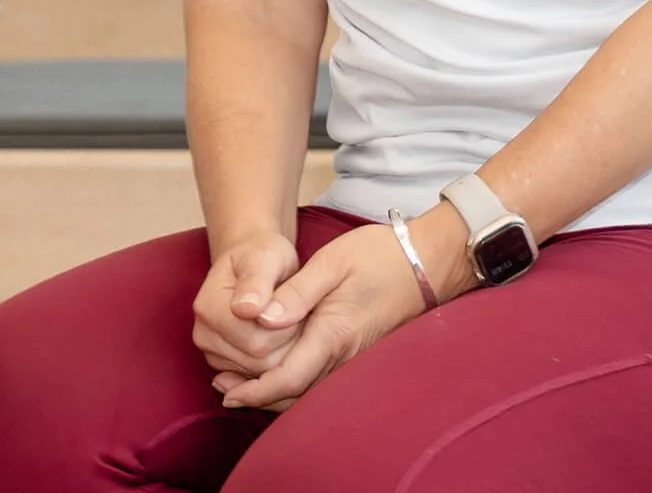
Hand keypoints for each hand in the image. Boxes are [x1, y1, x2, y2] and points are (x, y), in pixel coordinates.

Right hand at [192, 230, 302, 393]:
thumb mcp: (266, 256)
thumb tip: (246, 309)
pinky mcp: (224, 365)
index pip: (255, 338)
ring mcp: (212, 353)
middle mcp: (203, 335)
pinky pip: (258, 376)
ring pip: (261, 371)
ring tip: (287, 317)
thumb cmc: (262, 256)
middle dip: (287, 336)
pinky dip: (276, 357)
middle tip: (294, 307)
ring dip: (284, 347)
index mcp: (208, 306)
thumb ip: (258, 280)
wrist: (252, 263)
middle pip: (258, 358)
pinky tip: (280, 333)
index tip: (292, 298)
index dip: (284, 323)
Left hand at [214, 223, 430, 411]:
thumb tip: (260, 318)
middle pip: (294, 393)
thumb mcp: (332, 262)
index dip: (255, 391)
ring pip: (307, 390)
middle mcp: (344, 355)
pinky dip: (294, 382)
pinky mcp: (359, 353)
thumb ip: (296, 292)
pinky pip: (320, 380)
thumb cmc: (380, 255)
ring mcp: (354, 358)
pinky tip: (279, 369)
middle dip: (257, 397)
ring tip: (240, 384)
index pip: (288, 377)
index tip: (228, 393)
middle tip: (224, 390)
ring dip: (273, 391)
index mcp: (334, 333)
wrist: (428, 261)